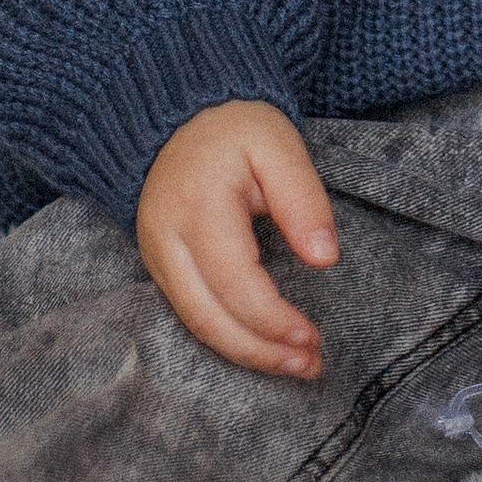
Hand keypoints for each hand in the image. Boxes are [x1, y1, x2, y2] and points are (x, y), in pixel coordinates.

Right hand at [136, 101, 338, 378]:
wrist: (176, 117)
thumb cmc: (232, 128)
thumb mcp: (278, 146)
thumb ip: (302, 200)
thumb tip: (325, 258)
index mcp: (198, 208)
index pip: (235, 283)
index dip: (274, 320)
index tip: (312, 336)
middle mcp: (166, 241)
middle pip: (209, 319)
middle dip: (261, 352)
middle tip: (310, 365)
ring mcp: (156, 257)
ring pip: (196, 325)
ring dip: (246, 353)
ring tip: (295, 364)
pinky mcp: (159, 267)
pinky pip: (191, 315)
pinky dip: (228, 337)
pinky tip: (263, 344)